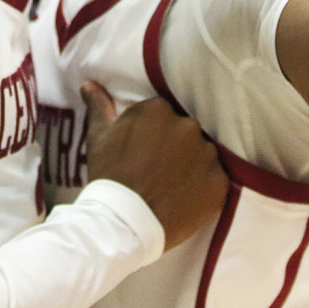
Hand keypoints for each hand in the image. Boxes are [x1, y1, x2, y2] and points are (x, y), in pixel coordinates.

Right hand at [82, 81, 227, 250]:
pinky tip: (186, 197)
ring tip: (173, 185)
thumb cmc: (109, 176)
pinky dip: (204, 186)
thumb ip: (99, 106)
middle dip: (174, 146)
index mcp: (158, 109)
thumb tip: (89, 84)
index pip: (162, 115)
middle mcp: (187, 125)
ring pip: (202, 153)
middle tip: (158, 169)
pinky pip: (215, 178)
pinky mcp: (219, 181)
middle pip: (185, 131)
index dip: (153, 134)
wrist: (123, 223)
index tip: (144, 151)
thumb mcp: (98, 138)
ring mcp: (206, 153)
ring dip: (191, 165)